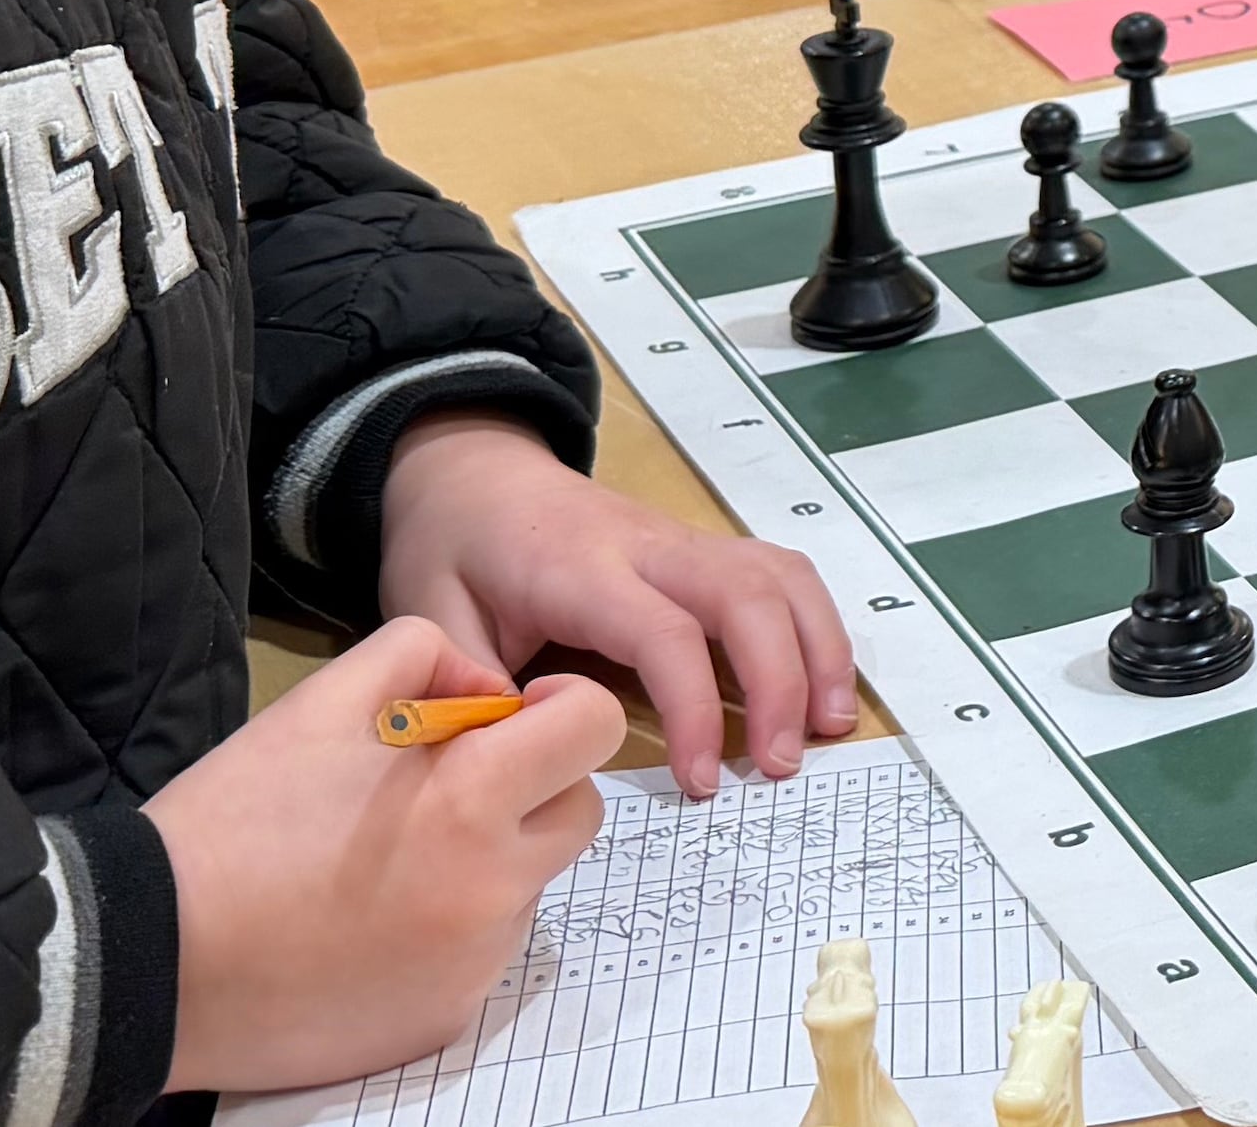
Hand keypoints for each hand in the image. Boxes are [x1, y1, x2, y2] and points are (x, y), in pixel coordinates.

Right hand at [154, 612, 621, 1093]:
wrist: (150, 955)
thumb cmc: (235, 820)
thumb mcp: (323, 698)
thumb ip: (425, 656)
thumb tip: (487, 688)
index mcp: (471, 802)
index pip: (593, 727)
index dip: (563, 705)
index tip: (517, 716)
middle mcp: (490, 891)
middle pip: (577, 813)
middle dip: (532, 786)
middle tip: (449, 786)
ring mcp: (471, 965)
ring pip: (526, 886)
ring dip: (486, 860)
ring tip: (385, 860)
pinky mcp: (442, 1018)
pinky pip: (477, 954)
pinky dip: (444, 931)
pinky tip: (365, 923)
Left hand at [373, 415, 855, 797]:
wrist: (470, 473)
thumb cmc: (450, 550)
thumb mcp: (428, 614)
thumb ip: (469, 684)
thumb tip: (519, 756)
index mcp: (580, 567)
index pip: (664, 632)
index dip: (695, 710)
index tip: (701, 782)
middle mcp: (648, 545)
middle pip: (747, 596)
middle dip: (781, 681)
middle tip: (782, 766)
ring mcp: (682, 541)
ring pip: (779, 577)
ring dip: (818, 649)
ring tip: (827, 728)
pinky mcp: (700, 550)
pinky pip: (777, 574)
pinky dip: (814, 625)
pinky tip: (820, 684)